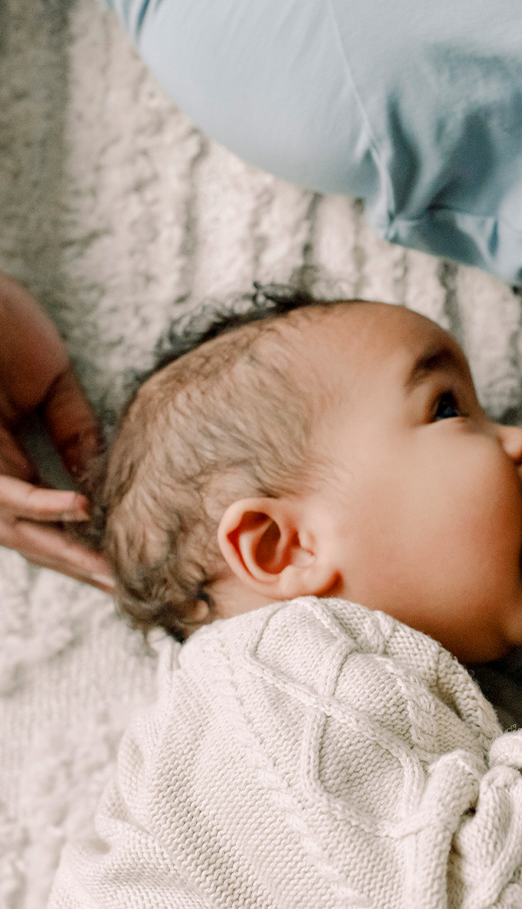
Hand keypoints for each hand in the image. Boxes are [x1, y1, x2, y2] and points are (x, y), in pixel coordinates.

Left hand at [0, 272, 112, 588]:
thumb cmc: (1, 321)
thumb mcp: (51, 380)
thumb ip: (76, 428)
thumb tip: (99, 477)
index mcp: (6, 456)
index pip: (46, 511)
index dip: (82, 539)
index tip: (122, 559)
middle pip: (31, 532)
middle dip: (76, 562)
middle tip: (119, 587)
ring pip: (15, 525)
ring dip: (63, 550)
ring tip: (105, 570)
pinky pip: (4, 490)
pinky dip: (42, 503)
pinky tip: (81, 510)